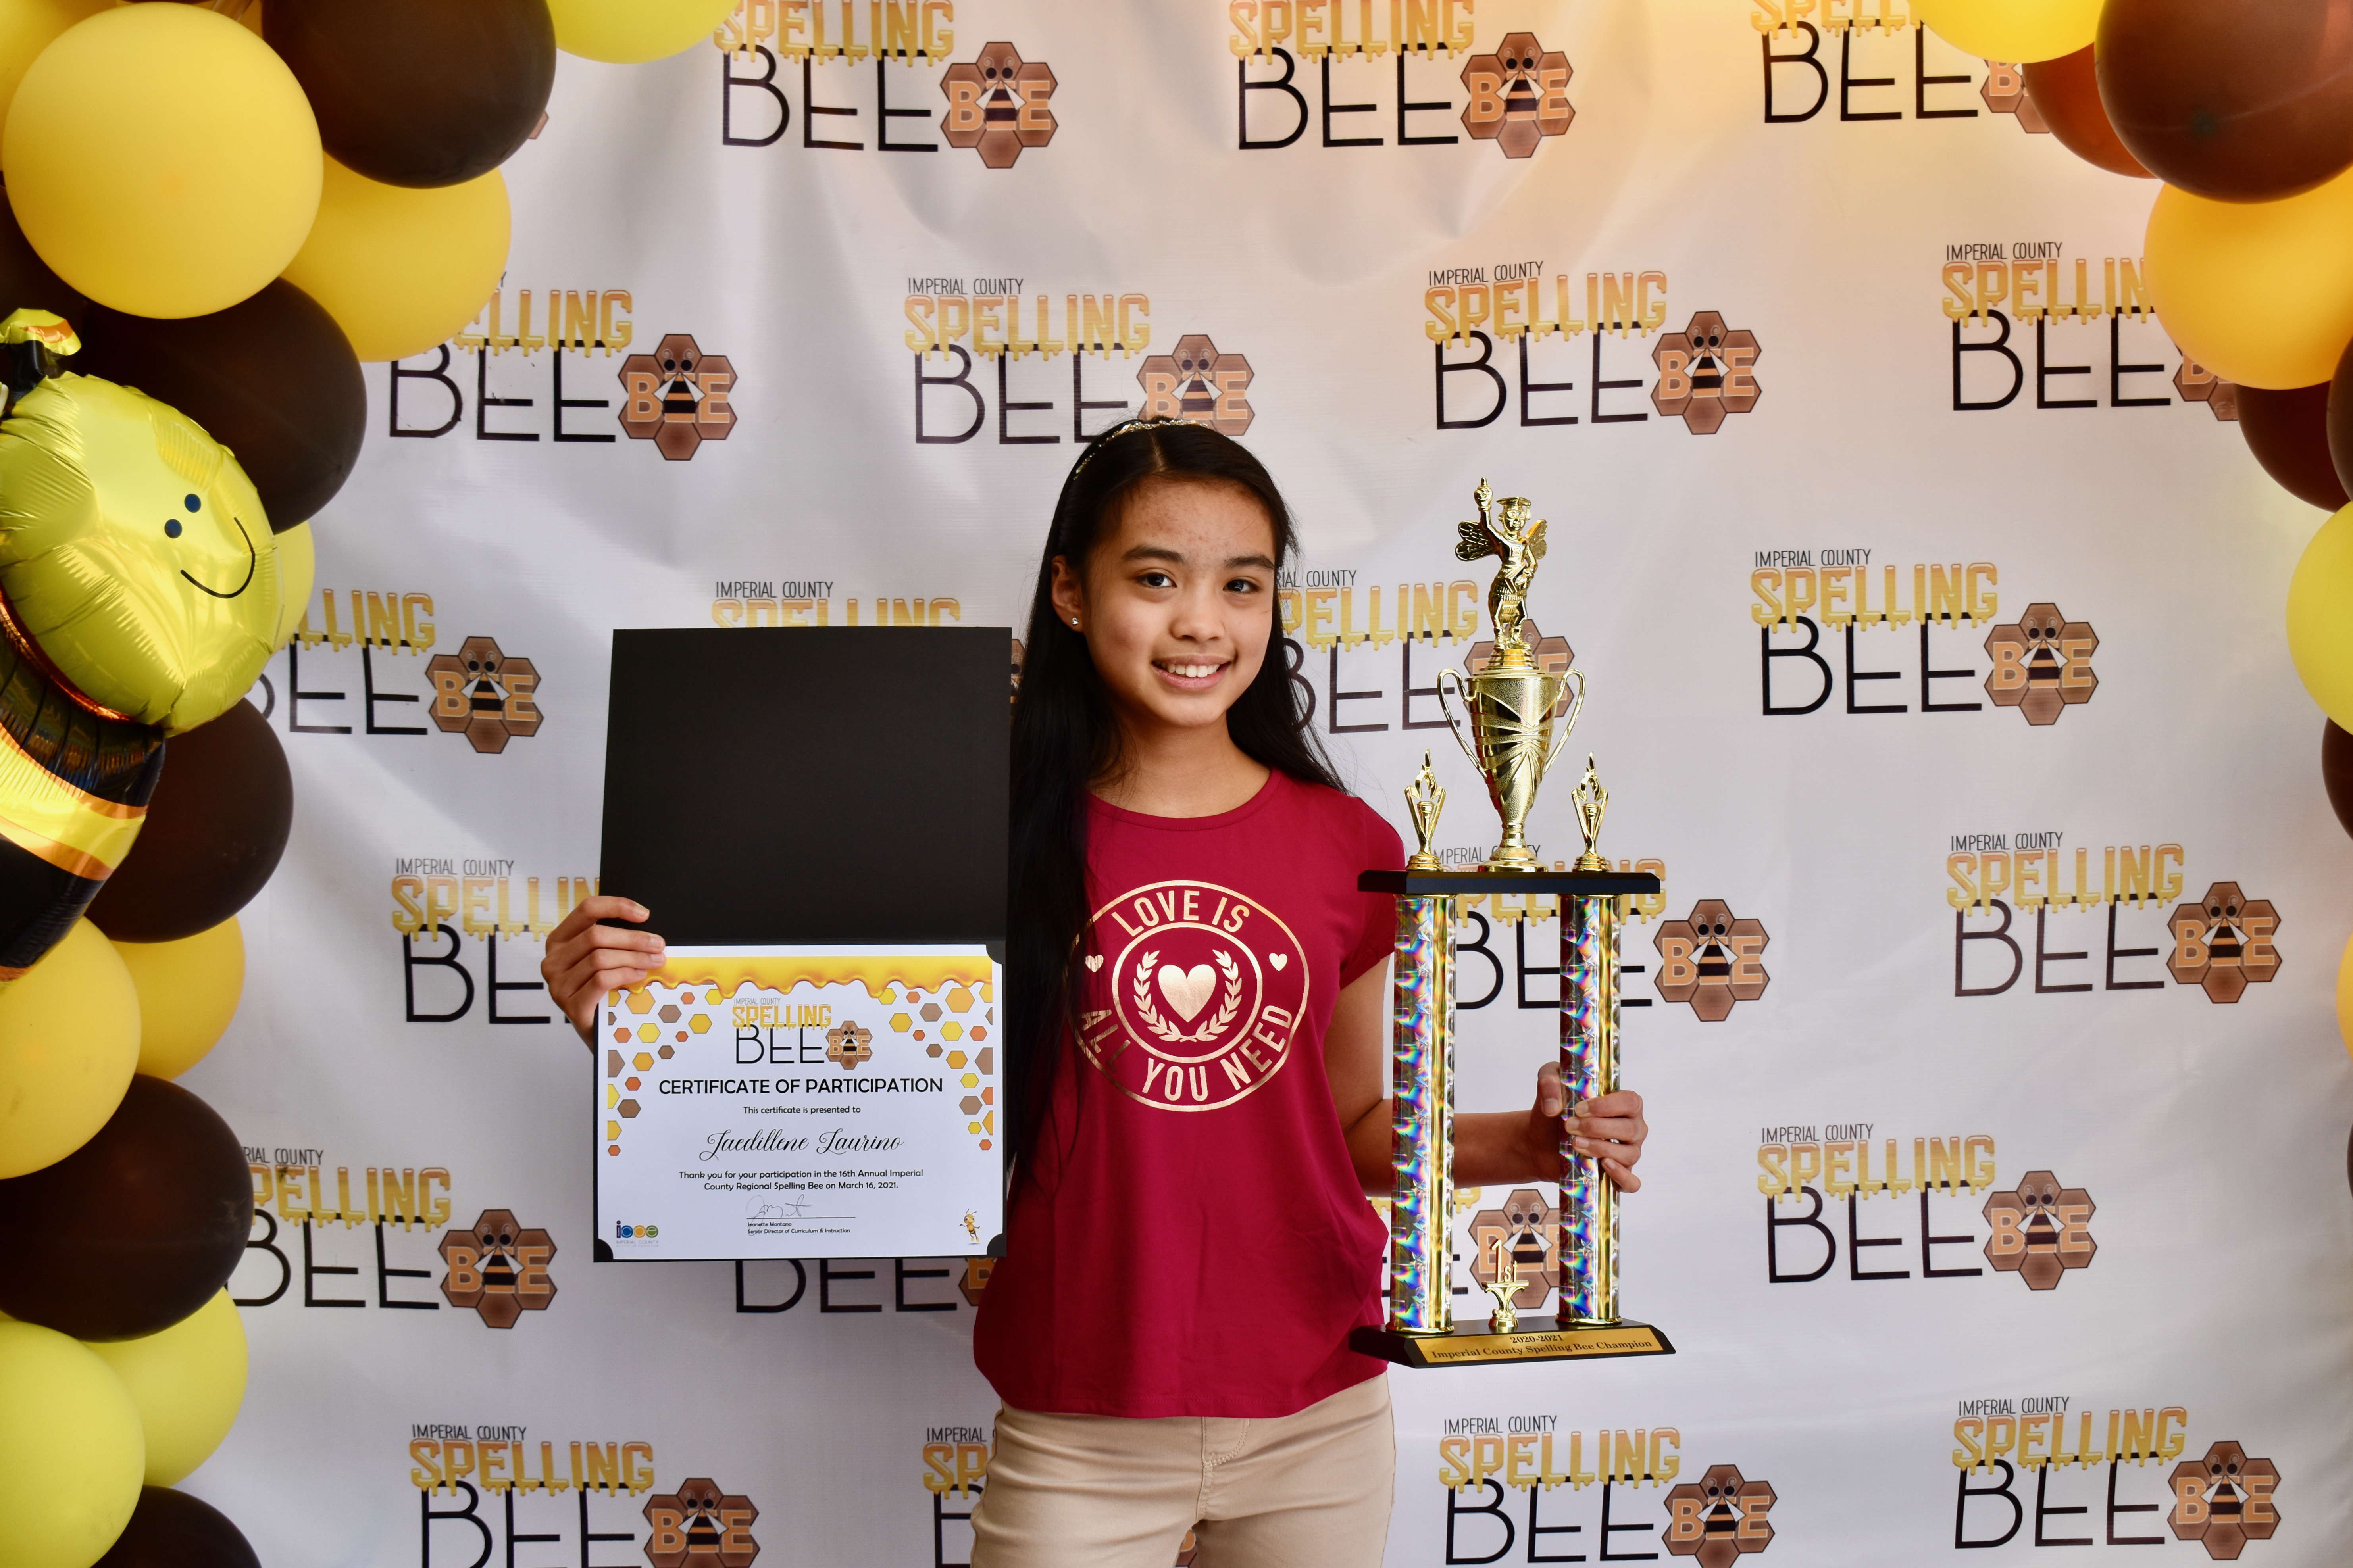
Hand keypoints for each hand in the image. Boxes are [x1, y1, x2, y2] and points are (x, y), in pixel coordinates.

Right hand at [541, 896, 663, 1044]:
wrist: (600, 1032)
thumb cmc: (604, 990)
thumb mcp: (605, 959)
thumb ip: (614, 940)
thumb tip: (646, 924)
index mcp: (560, 940)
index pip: (586, 909)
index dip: (617, 906)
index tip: (644, 914)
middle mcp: (553, 960)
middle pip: (596, 935)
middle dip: (633, 938)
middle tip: (658, 944)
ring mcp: (558, 983)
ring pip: (600, 958)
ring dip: (634, 957)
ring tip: (655, 961)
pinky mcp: (569, 1005)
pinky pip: (601, 980)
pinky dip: (625, 974)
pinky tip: (639, 975)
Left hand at [1526, 1066, 1645, 1192]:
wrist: (1540, 1141)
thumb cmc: (1554, 1110)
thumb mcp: (1547, 1084)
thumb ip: (1548, 1082)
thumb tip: (1552, 1107)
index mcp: (1625, 1103)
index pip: (1630, 1101)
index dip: (1606, 1106)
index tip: (1578, 1109)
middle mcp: (1632, 1128)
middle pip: (1629, 1129)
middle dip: (1596, 1128)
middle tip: (1569, 1126)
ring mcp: (1628, 1152)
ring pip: (1629, 1154)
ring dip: (1601, 1148)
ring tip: (1575, 1144)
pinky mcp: (1618, 1174)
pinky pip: (1632, 1182)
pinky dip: (1622, 1176)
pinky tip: (1603, 1165)